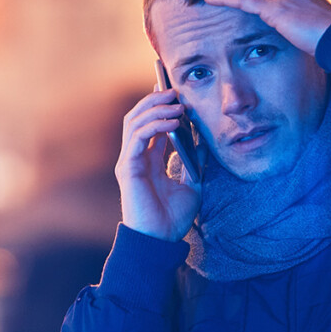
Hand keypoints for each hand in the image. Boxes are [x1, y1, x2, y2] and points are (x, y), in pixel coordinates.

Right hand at [115, 88, 205, 240]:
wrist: (161, 240)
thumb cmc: (173, 218)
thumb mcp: (193, 184)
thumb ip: (195, 162)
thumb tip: (203, 140)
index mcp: (148, 161)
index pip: (149, 124)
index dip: (158, 105)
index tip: (173, 91)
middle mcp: (135, 157)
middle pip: (137, 117)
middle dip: (155, 100)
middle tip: (175, 91)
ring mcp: (129, 161)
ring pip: (134, 122)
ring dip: (155, 108)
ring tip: (176, 103)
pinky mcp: (127, 168)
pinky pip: (137, 137)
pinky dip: (154, 124)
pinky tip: (173, 121)